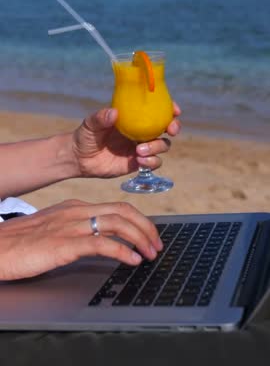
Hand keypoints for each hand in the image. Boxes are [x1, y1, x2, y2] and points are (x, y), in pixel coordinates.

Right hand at [0, 200, 162, 279]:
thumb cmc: (21, 243)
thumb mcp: (54, 229)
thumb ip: (76, 230)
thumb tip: (99, 241)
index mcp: (75, 207)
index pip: (116, 207)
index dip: (138, 220)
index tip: (149, 234)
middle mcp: (76, 211)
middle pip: (123, 211)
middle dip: (146, 227)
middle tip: (157, 245)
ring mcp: (71, 225)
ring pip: (117, 223)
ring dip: (140, 239)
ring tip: (151, 254)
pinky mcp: (64, 244)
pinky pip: (102, 243)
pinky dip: (122, 250)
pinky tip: (132, 260)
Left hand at [72, 102, 180, 177]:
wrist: (79, 158)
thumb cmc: (85, 135)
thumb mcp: (91, 124)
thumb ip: (101, 117)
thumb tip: (113, 112)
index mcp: (133, 117)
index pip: (156, 110)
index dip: (169, 108)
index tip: (175, 110)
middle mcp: (141, 131)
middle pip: (166, 127)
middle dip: (173, 127)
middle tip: (170, 130)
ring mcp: (141, 147)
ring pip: (162, 146)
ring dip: (157, 147)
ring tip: (139, 150)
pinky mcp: (138, 163)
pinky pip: (153, 162)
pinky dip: (152, 162)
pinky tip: (140, 161)